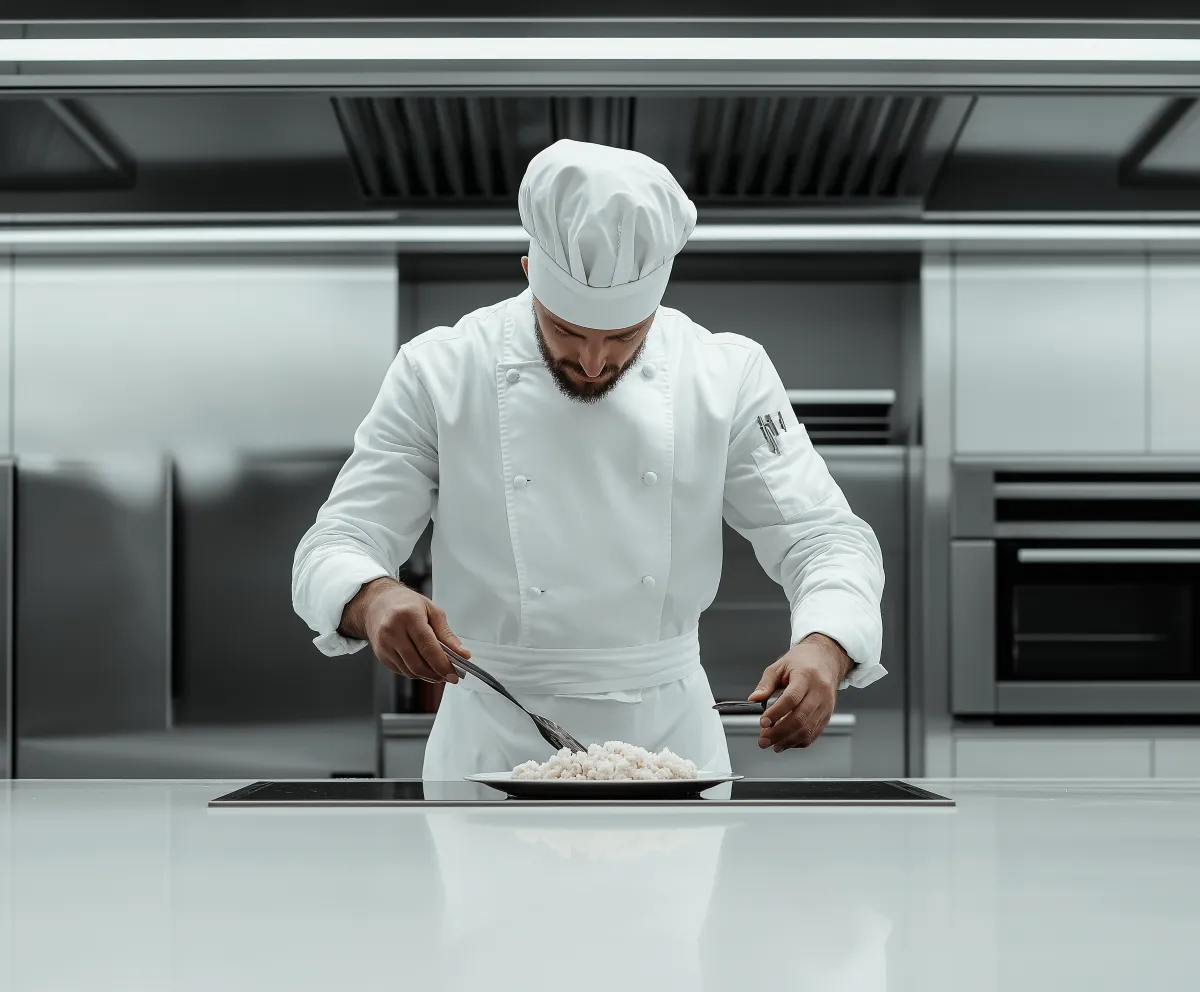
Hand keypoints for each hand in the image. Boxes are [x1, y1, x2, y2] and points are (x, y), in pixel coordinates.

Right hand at [344, 578, 468, 682]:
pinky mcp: (380, 655)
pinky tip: (423, 665)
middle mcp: (393, 631)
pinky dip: (416, 672)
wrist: (377, 602)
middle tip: (449, 676)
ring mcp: (384, 644)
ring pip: (410, 671)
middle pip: (418, 664)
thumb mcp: (432, 610)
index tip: (454, 674)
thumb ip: (447, 634)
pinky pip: (402, 671)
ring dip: (427, 676)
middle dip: (437, 674)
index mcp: (409, 616)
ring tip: (438, 671)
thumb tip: (461, 653)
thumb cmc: (406, 603)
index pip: (428, 648)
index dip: (443, 665)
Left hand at [748, 634, 852, 751]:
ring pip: (808, 729)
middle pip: (800, 718)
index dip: (776, 713)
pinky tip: (786, 742)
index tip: (763, 722)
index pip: (791, 699)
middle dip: (779, 732)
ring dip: (788, 741)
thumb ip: (766, 684)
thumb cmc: (803, 661)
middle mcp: (819, 692)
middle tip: (763, 739)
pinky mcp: (828, 715)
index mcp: (806, 676)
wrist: (826, 659)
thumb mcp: (780, 666)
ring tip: (772, 744)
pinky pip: (814, 733)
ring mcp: (826, 705)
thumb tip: (754, 699)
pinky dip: (799, 741)